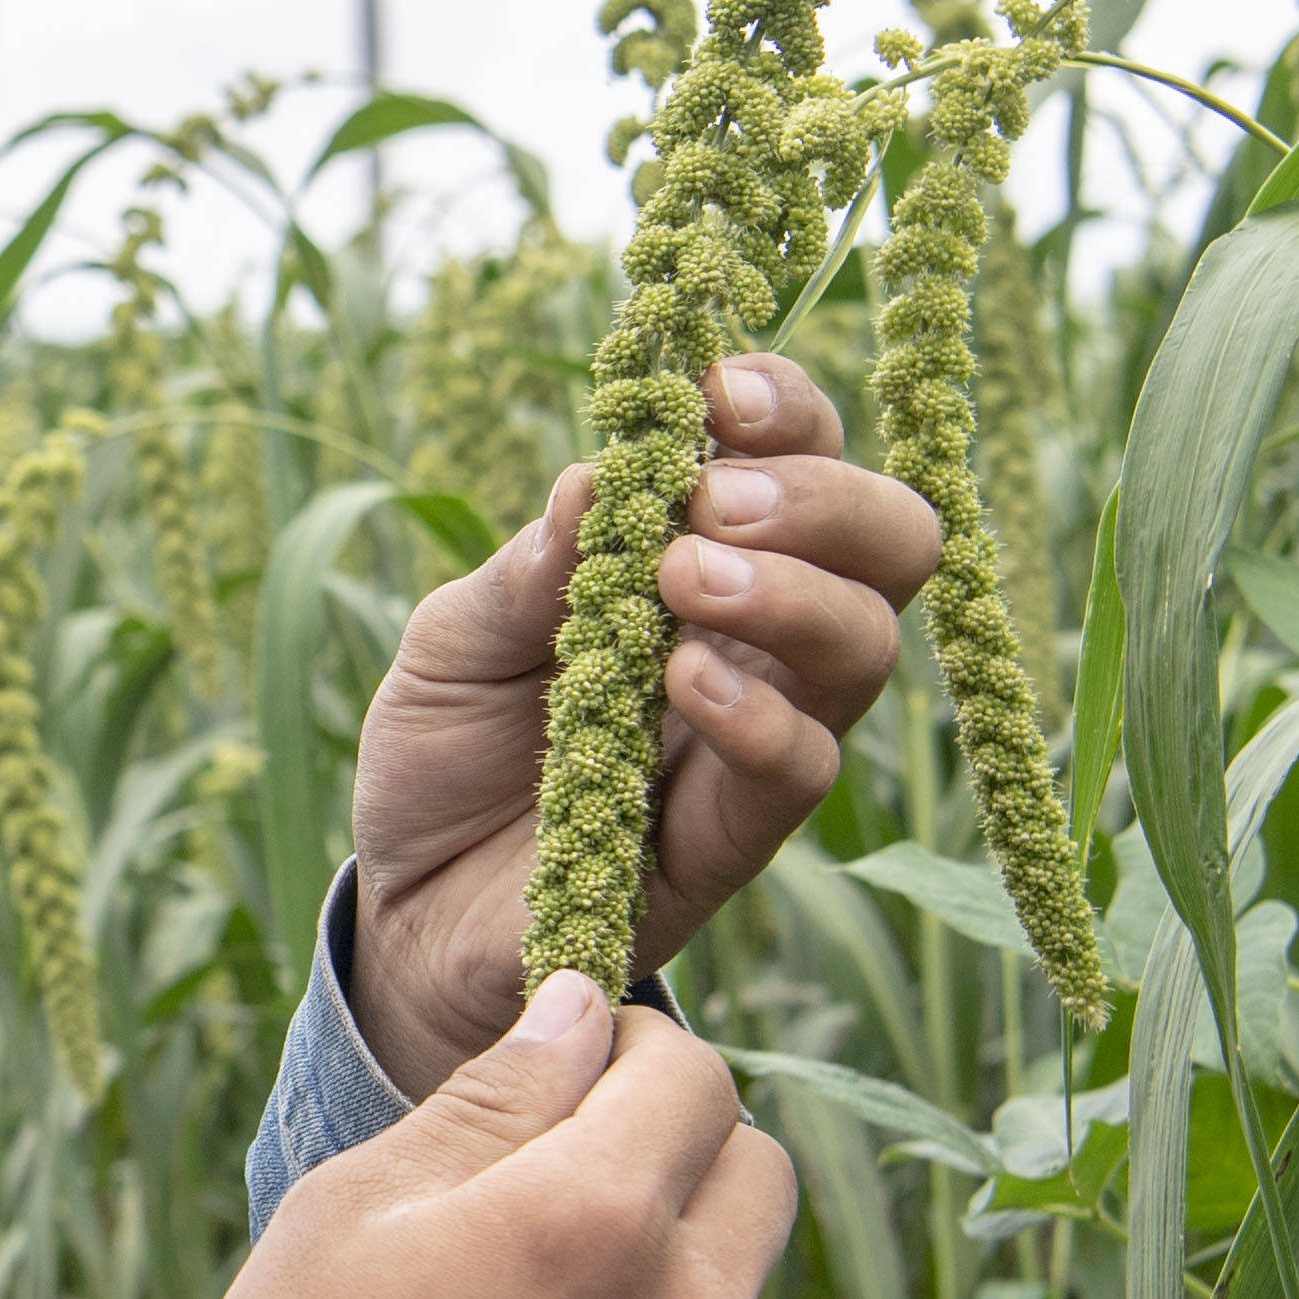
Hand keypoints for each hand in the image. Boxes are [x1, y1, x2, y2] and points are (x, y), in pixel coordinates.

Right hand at [166, 972, 793, 1298]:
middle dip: (678, 1147)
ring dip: (664, 1272)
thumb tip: (580, 1013)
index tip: (560, 1077)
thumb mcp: (354, 1208)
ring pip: (735, 1291)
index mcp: (597, 1218)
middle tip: (559, 1183)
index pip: (692, 1068)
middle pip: (758, 1167)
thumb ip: (494, 1098)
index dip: (624, 1052)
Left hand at [342, 355, 940, 1099]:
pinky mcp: (734, 837)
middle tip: (711, 501)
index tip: (712, 390)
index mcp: (702, 554)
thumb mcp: (451, 641)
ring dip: (790, 593)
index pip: (800, 454)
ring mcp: (760, 737)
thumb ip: (527, 570)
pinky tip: (683, 680)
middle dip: (821, 497)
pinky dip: (756, 714)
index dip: (783, 407)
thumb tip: (599, 477)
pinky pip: (802, 768)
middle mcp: (761, 638)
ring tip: (686, 579)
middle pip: (888, 541)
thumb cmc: (445, 751)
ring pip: (865, 646)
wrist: (410, 908)